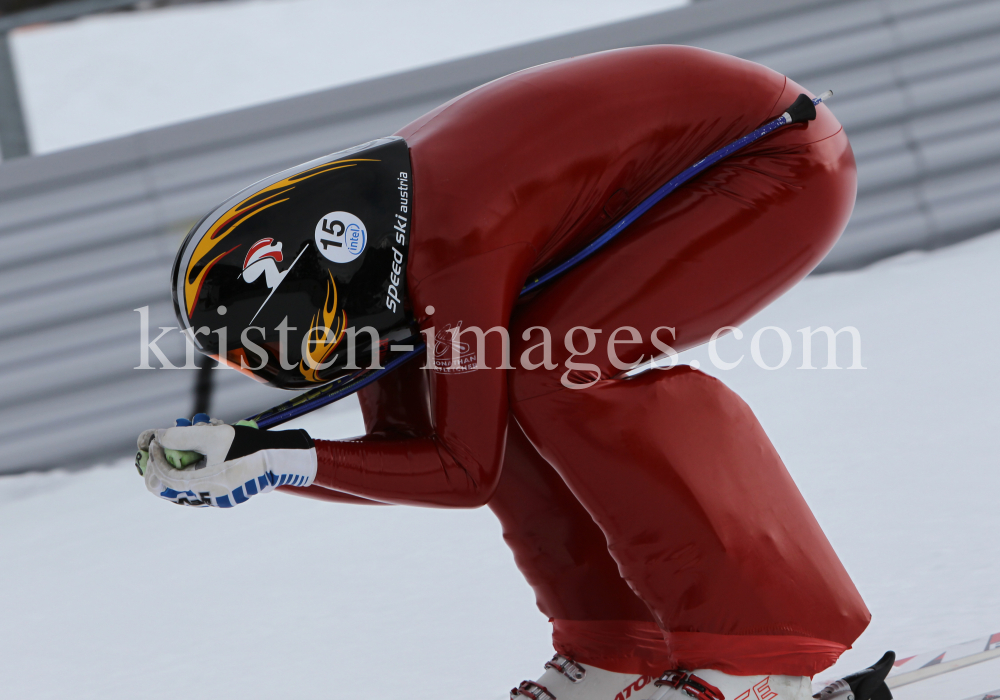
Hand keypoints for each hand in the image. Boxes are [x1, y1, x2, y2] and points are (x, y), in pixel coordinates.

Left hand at [136, 414, 315, 507]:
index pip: (163, 477)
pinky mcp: (226, 494)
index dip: (154, 458)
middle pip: (171, 483)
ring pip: (186, 481)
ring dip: (182, 459)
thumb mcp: (214, 434)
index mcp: (203, 487)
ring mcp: (217, 498)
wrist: (281, 458)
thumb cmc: (249, 445)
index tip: (153, 440)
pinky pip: (201, 482)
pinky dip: (196, 465)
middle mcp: (207, 498)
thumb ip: (182, 435)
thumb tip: (155, 437)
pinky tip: (203, 446)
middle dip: (166, 459)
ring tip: (188, 437)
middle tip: (162, 441)